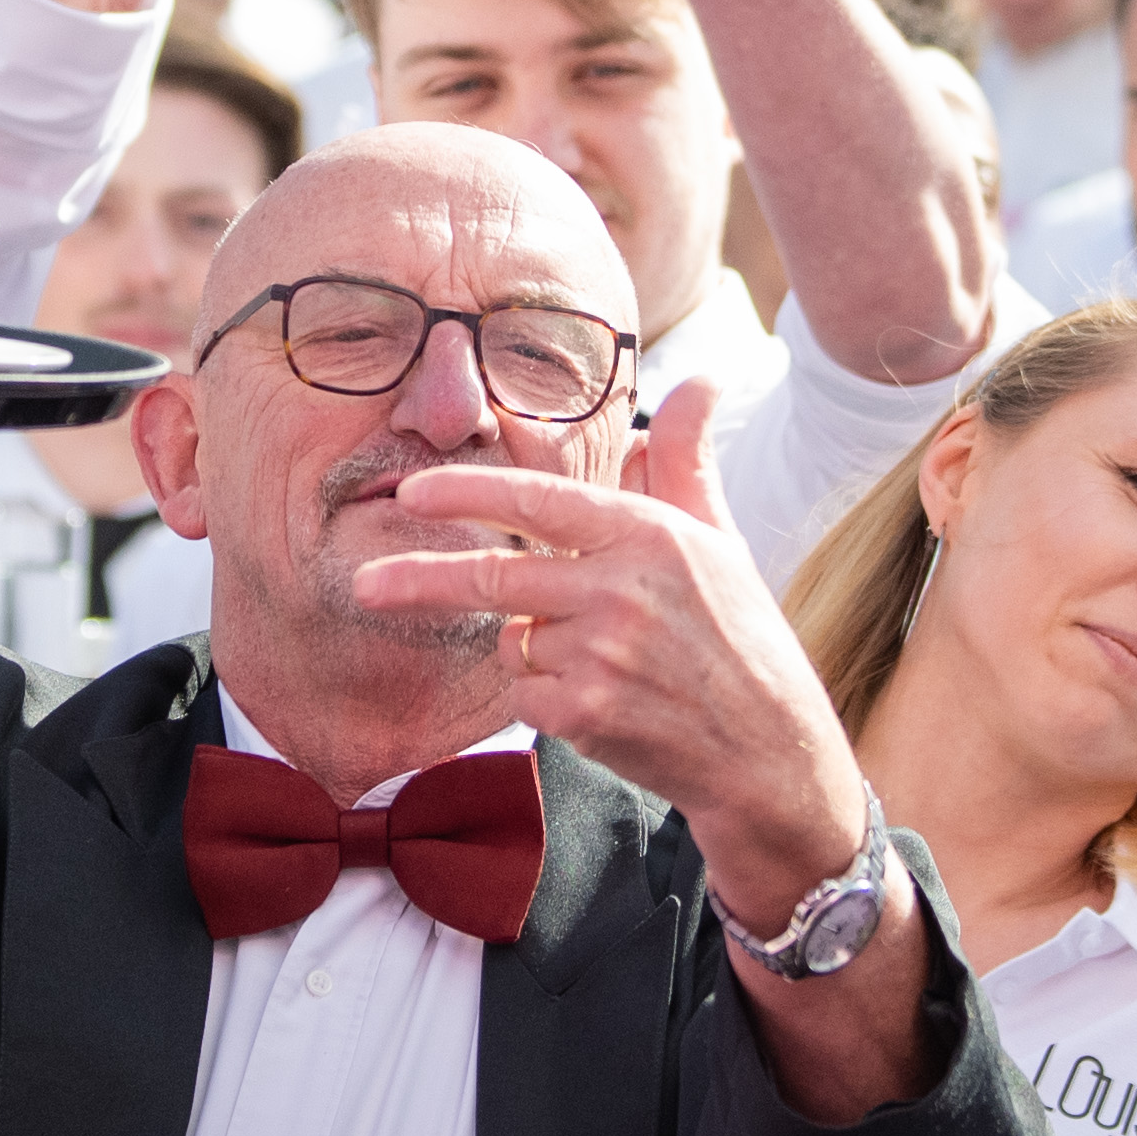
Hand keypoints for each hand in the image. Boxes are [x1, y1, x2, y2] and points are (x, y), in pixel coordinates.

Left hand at [342, 392, 876, 897]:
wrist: (771, 756)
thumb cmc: (742, 640)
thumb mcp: (720, 541)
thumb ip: (686, 462)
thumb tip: (701, 380)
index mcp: (650, 536)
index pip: (542, 501)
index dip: (470, 493)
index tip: (416, 493)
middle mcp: (623, 590)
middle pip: (495, 578)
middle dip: (420, 579)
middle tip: (365, 583)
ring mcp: (603, 655)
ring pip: (514, 641)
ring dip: (535, 651)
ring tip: (605, 665)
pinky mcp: (589, 714)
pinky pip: (524, 695)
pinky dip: (546, 701)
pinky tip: (602, 707)